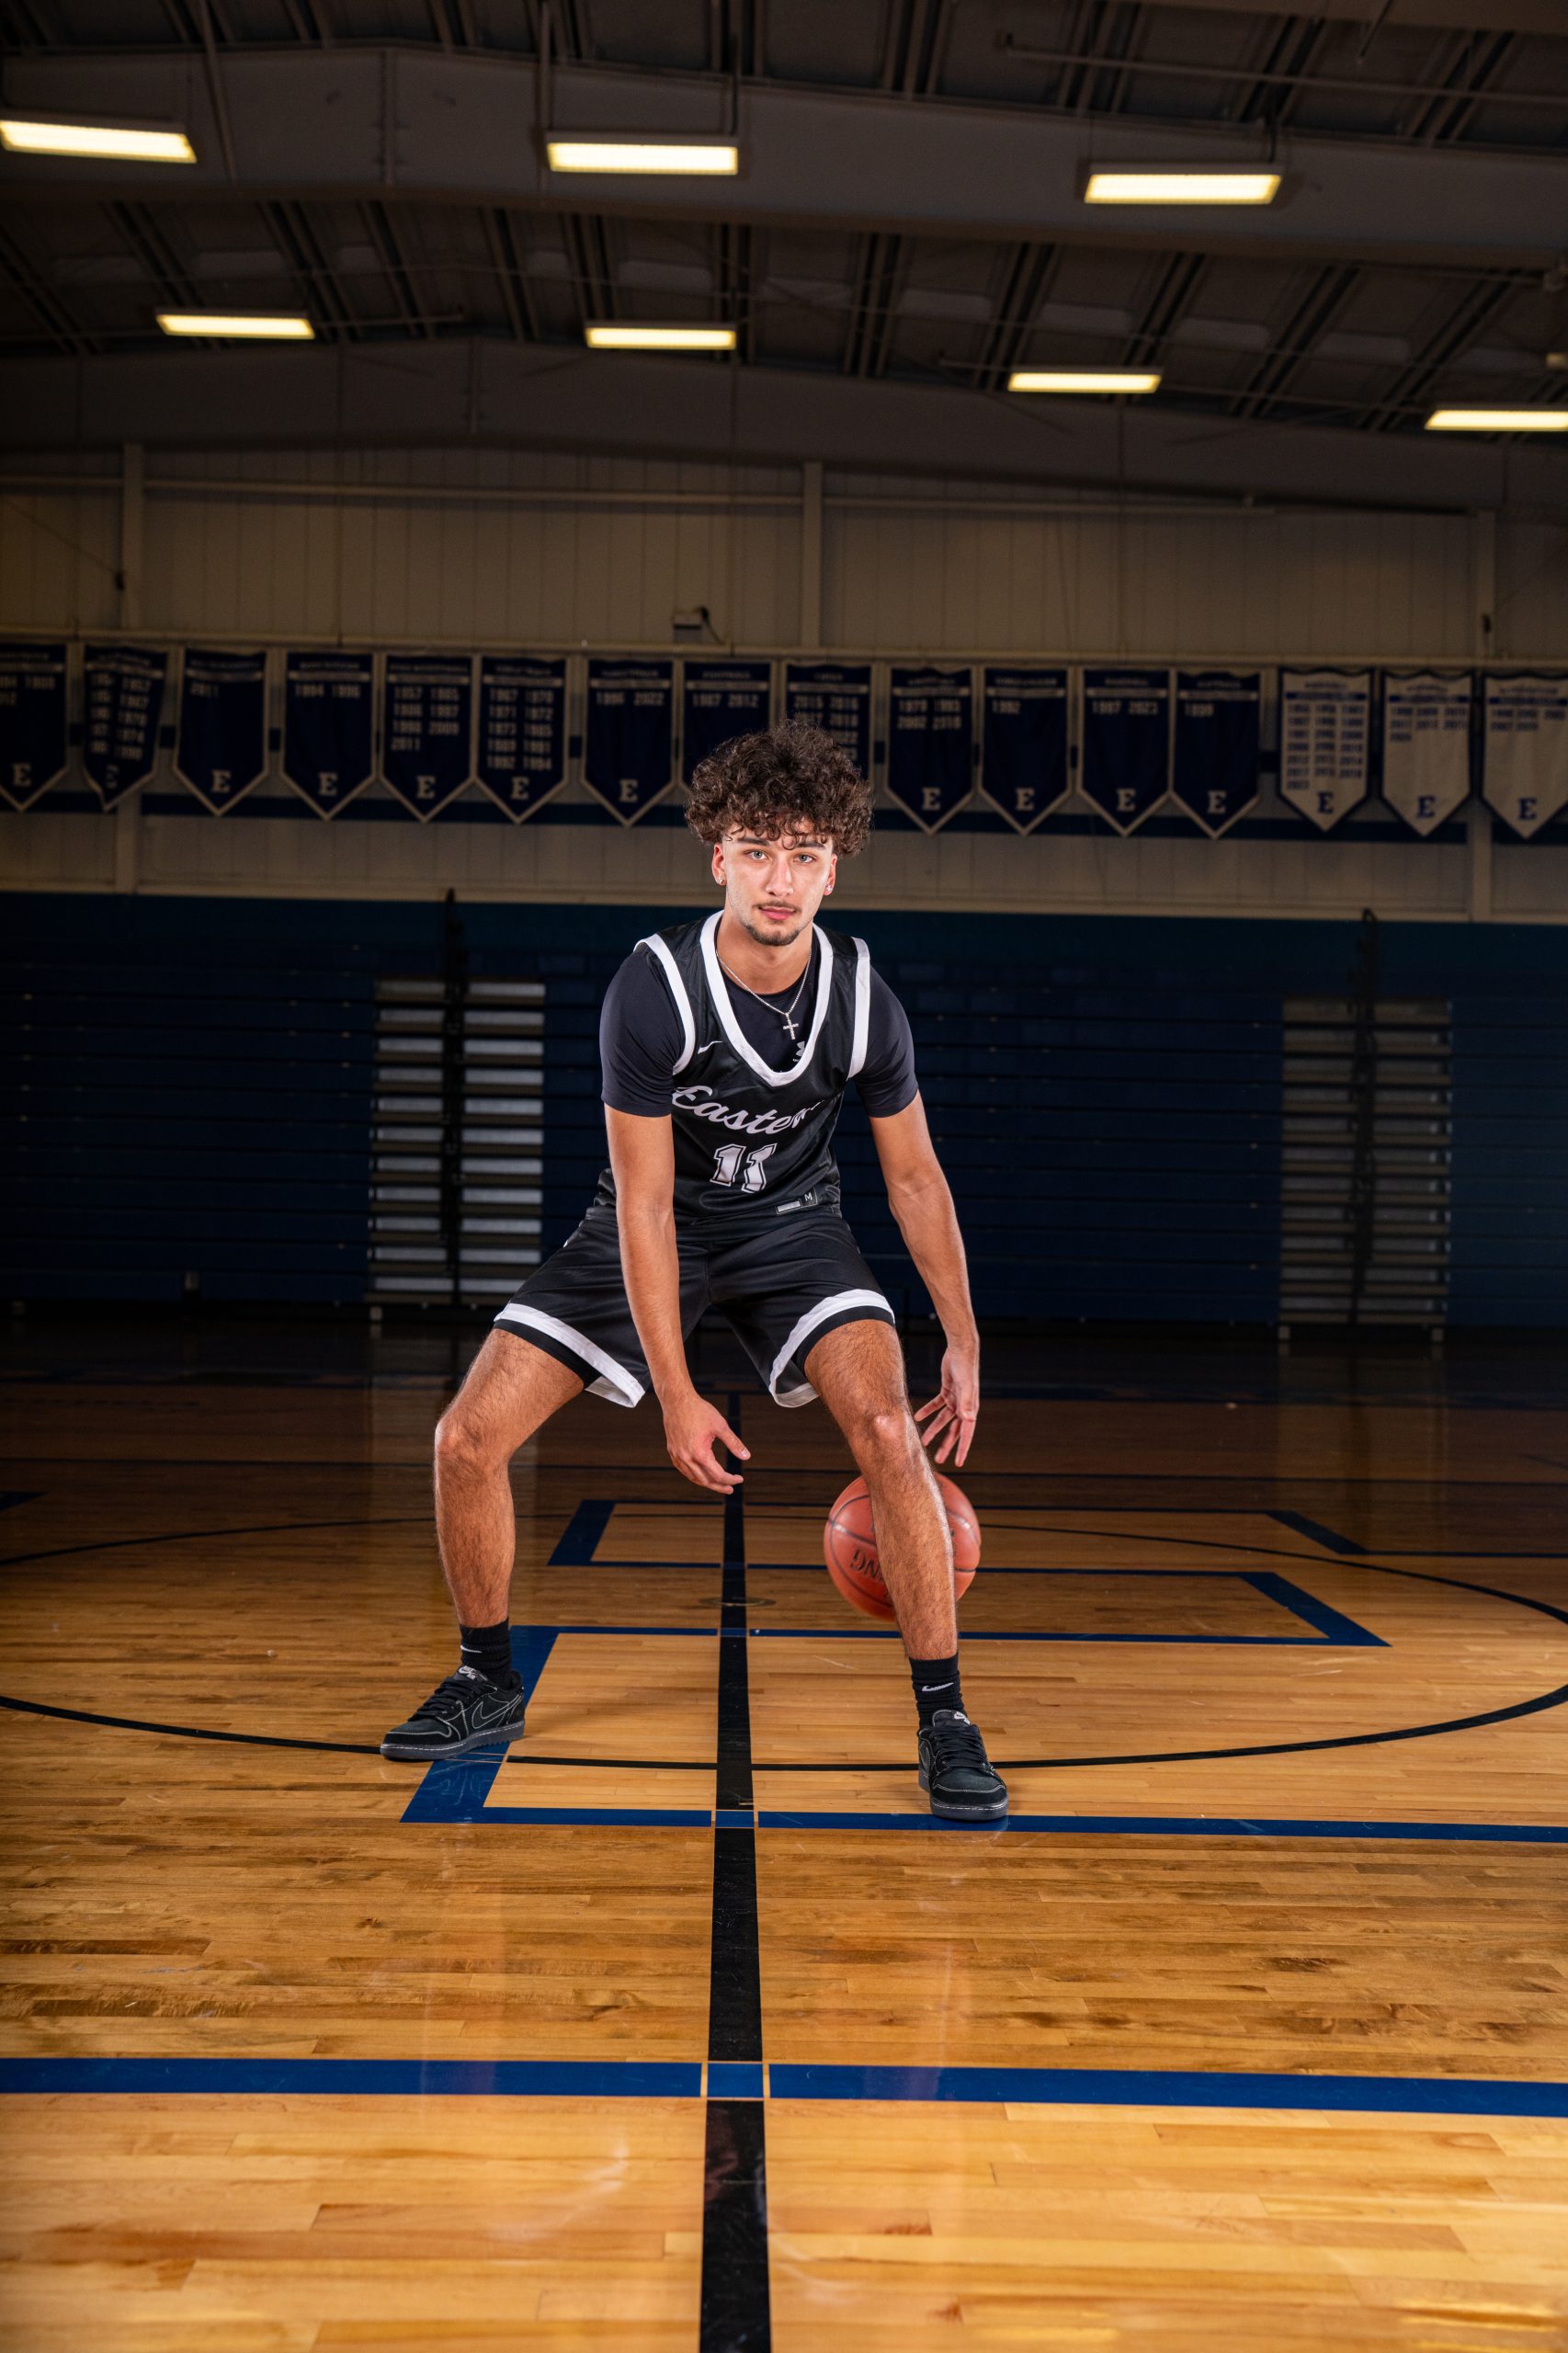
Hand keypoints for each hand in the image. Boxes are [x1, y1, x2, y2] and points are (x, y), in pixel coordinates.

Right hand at [662, 1390, 749, 1494]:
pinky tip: (701, 1473)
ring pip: (693, 1477)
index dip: (730, 1479)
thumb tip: (746, 1456)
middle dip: (719, 1486)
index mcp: (699, 1453)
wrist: (677, 1400)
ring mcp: (677, 1456)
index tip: (739, 1478)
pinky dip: (694, 1475)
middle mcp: (686, 1458)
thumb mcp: (721, 1426)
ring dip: (706, 1482)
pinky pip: (684, 1470)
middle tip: (730, 1489)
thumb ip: (734, 1443)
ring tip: (718, 1483)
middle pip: (705, 1481)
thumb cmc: (699, 1411)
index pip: (718, 1475)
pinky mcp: (672, 1451)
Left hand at [914, 1343, 978, 1468]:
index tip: (958, 1463)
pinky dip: (927, 1411)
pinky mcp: (947, 1391)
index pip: (966, 1434)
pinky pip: (936, 1405)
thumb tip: (969, 1420)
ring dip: (933, 1430)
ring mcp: (955, 1399)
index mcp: (970, 1409)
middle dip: (946, 1445)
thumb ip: (967, 1403)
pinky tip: (917, 1417)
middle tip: (938, 1460)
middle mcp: (964, 1407)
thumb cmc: (966, 1367)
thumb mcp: (966, 1386)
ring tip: (923, 1441)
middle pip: (953, 1431)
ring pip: (943, 1420)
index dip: (962, 1449)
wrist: (961, 1350)